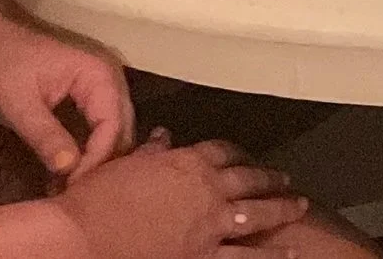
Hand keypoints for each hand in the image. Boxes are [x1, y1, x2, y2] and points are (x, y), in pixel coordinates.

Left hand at [0, 19, 132, 182]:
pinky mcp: (93, 98)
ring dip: (97, 161)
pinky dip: (91, 152)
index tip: (72, 188)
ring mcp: (105, 88)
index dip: (96, 160)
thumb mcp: (19, 104)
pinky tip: (70, 174)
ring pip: (116, 133)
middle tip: (73, 195)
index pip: (112, 126)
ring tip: (70, 189)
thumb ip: (44, 135)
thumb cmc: (5, 67)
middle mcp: (111, 80)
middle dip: (101, 165)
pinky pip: (103, 129)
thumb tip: (68, 168)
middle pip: (122, 131)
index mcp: (98, 75)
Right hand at [56, 132, 307, 258]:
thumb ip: (151, 152)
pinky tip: (287, 254)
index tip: (246, 157)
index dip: (237, 154)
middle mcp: (206, 191)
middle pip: (249, 180)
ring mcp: (209, 227)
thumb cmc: (97, 200)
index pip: (222, 152)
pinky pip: (244, 257)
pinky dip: (267, 255)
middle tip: (286, 181)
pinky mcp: (203, 257)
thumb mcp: (124, 165)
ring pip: (257, 217)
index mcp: (187, 163)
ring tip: (298, 210)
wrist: (84, 238)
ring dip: (281, 212)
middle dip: (270, 180)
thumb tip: (163, 137)